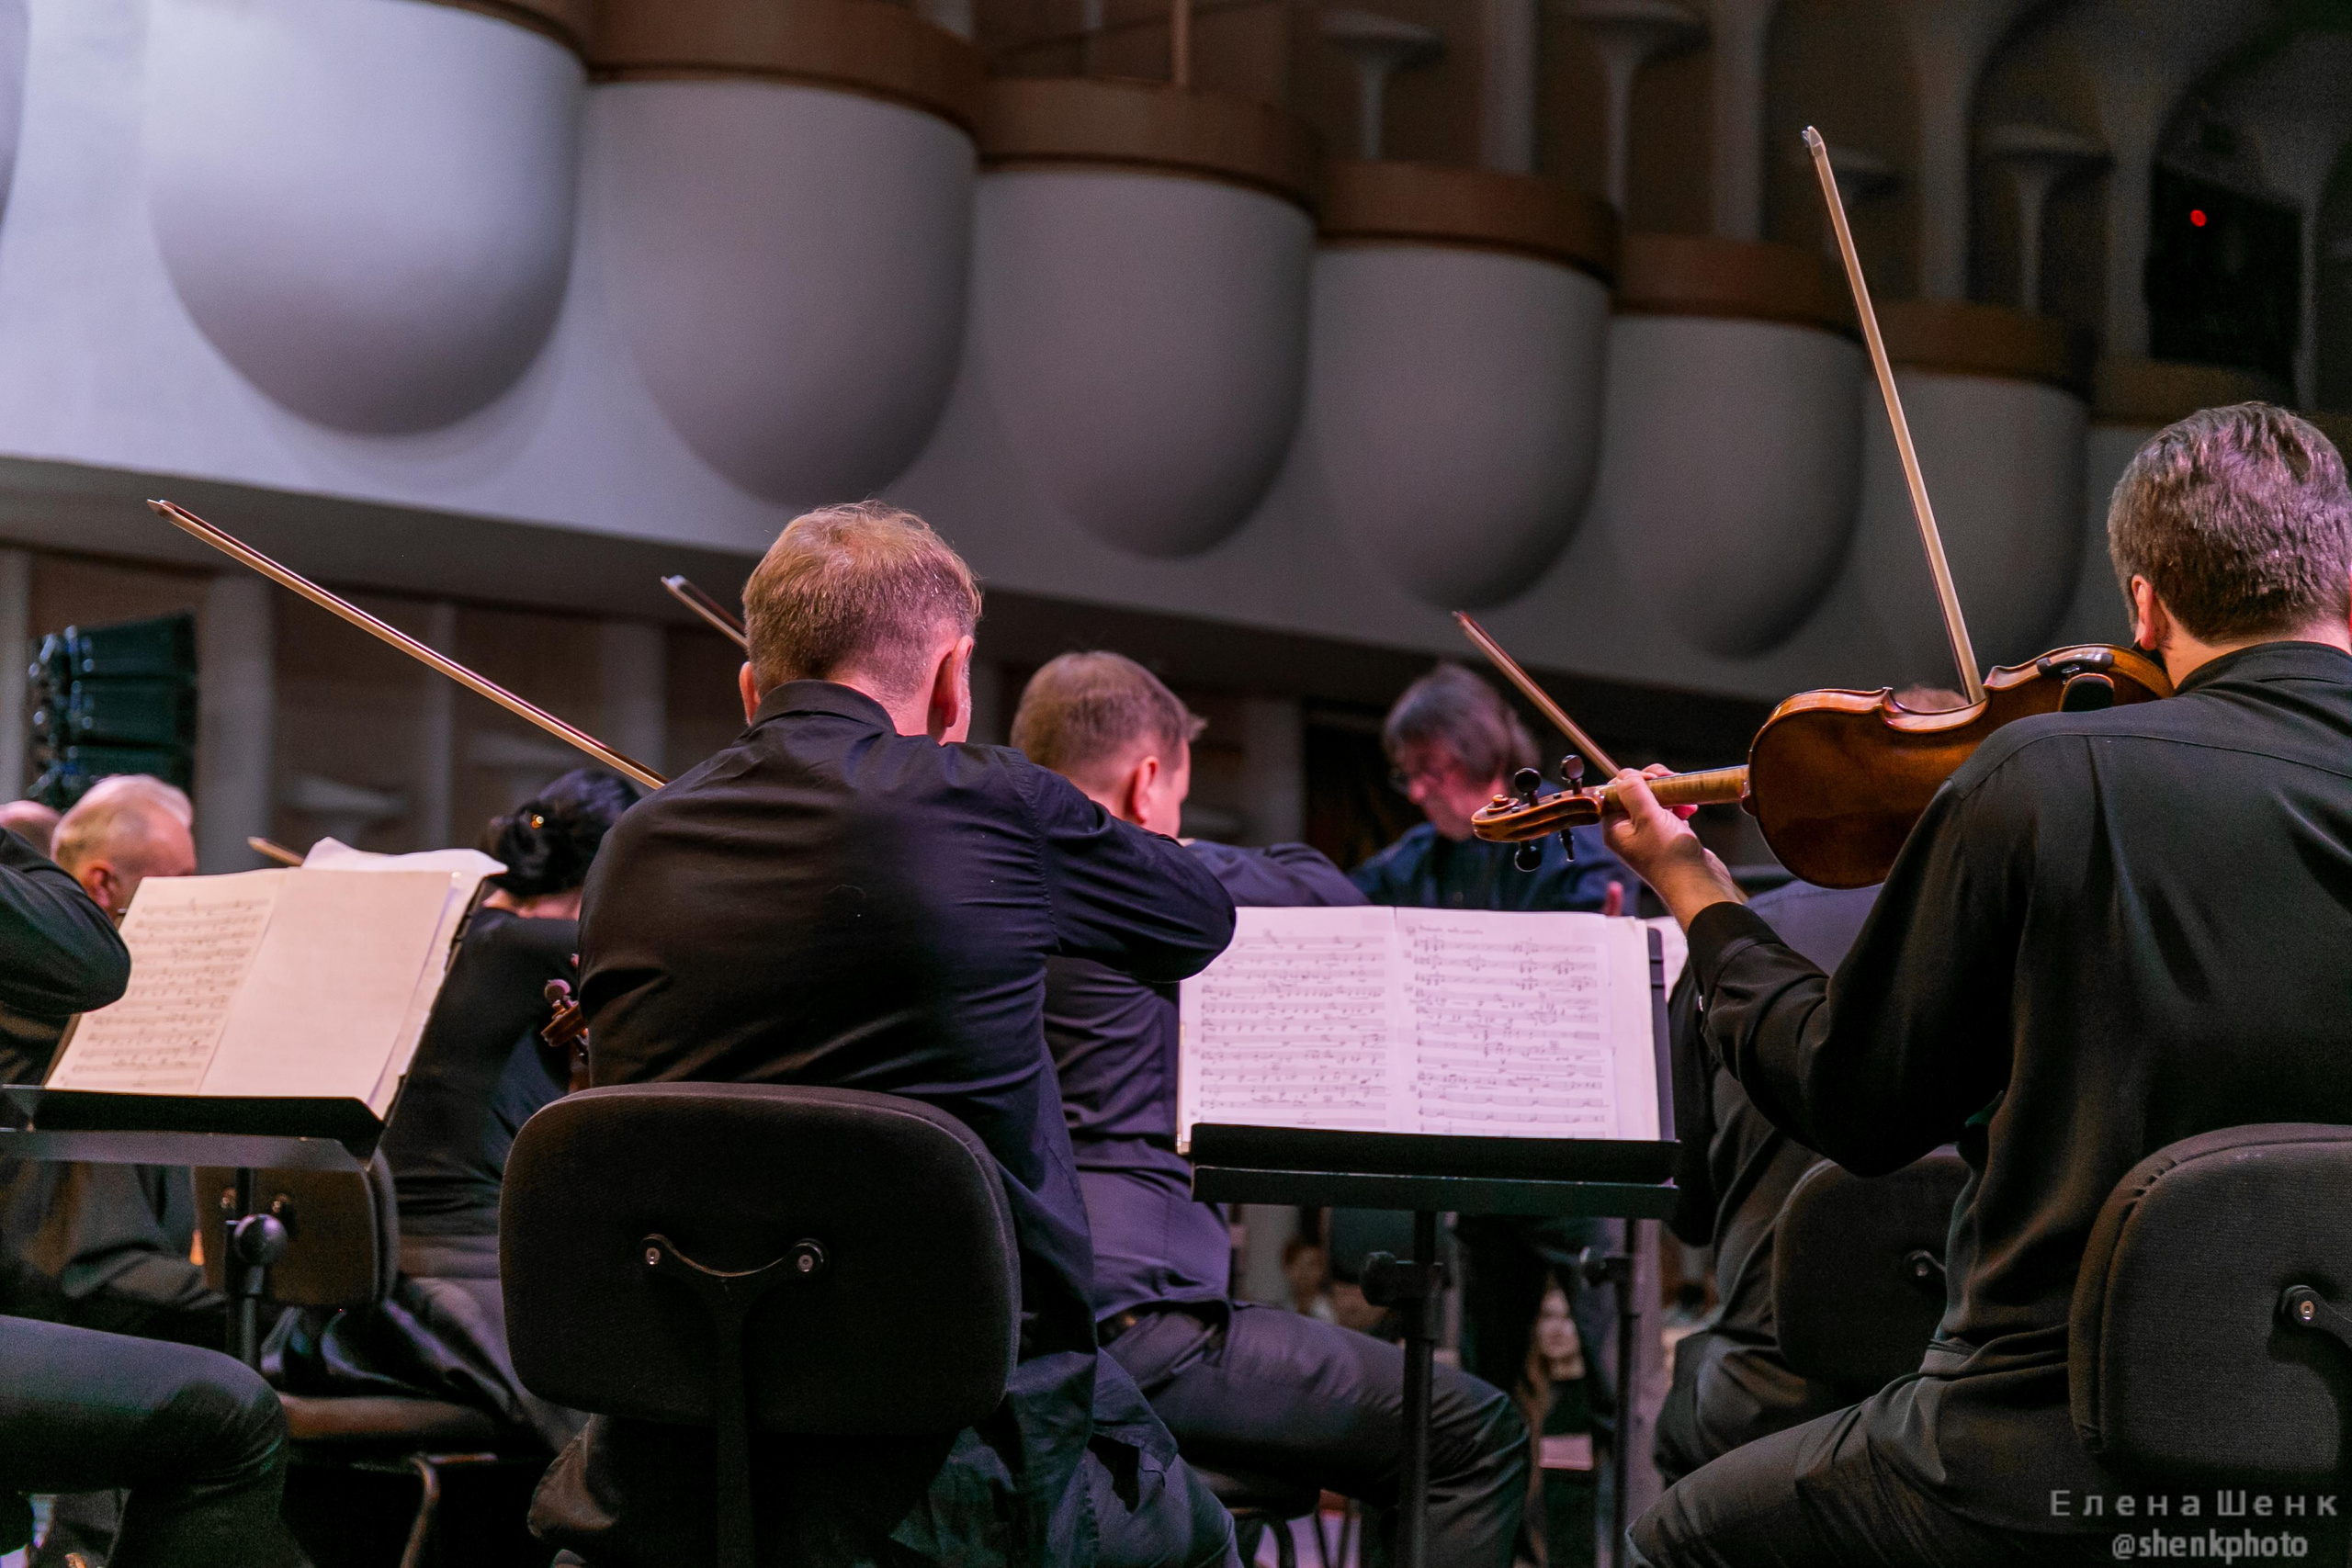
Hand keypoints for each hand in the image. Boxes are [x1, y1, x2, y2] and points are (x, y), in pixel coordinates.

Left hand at [1600, 766, 1741, 928]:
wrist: (1698, 884)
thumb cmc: (1671, 857)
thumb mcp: (1648, 818)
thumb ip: (1634, 792)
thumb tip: (1624, 775)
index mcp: (1615, 828)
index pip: (1614, 793)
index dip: (1631, 780)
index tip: (1652, 777)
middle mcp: (1628, 831)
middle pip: (1634, 793)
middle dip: (1655, 784)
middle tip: (1671, 782)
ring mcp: (1648, 834)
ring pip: (1654, 800)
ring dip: (1671, 794)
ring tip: (1686, 802)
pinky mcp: (1667, 836)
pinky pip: (1668, 812)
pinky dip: (1679, 806)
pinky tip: (1690, 810)